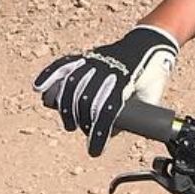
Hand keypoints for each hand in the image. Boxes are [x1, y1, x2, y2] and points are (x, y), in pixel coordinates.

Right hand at [33, 24, 176, 156]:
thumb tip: (113, 132)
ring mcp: (97, 60)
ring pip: (71, 84)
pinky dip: (50, 75)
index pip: (106, 111)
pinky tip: (39, 88)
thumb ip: (137, 115)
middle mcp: (108, 69)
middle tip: (82, 132)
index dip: (99, 134)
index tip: (95, 151)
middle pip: (85, 100)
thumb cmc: (154, 72)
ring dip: (65, 107)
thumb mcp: (152, 96)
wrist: (153, 42)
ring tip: (69, 124)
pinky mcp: (89, 55)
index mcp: (126, 80)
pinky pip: (65, 64)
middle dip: (81, 122)